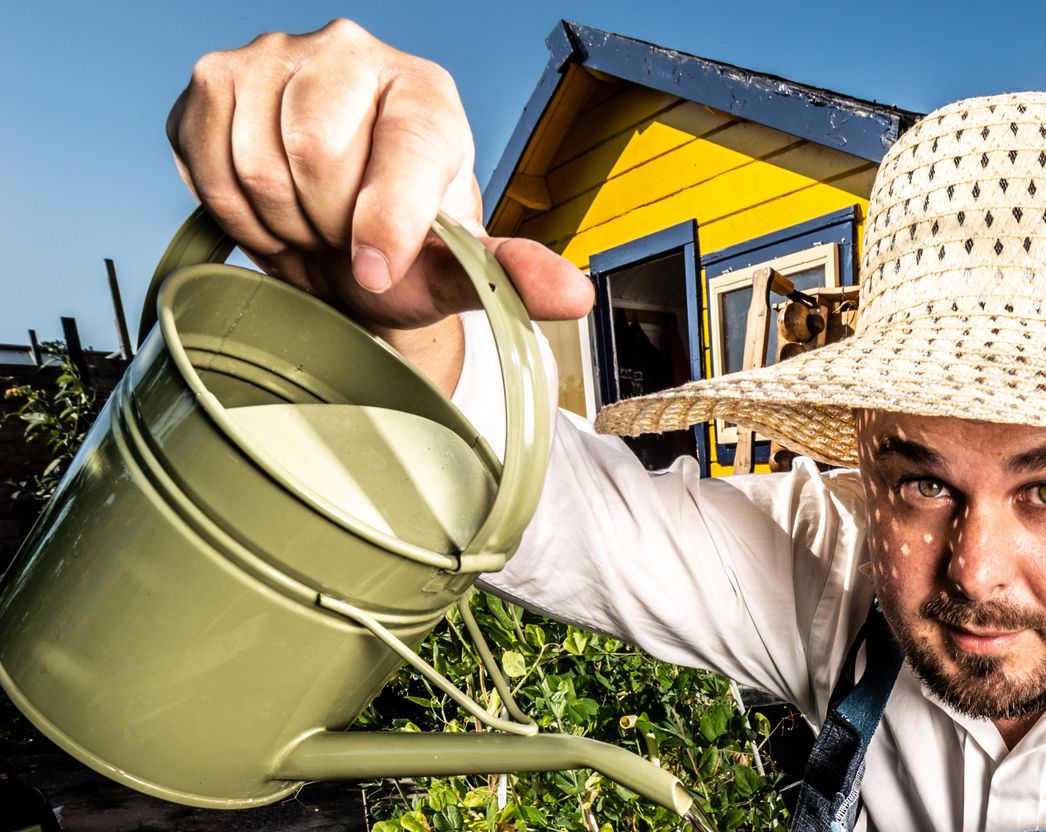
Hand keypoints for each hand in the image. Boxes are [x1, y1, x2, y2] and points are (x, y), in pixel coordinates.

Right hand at [167, 20, 590, 346]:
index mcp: (426, 93)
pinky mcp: (215, 78)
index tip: (378, 272)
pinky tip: (269, 208)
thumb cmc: (403, 246)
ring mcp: (277, 56)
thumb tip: (573, 295)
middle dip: (329, 227)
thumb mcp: (460, 269)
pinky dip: (233, 210)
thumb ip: (513, 276)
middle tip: (345, 240)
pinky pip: (203, 162)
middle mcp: (354, 54)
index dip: (386, 221)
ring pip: (257, 164)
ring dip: (280, 224)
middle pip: (316, 156)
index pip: (403, 146)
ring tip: (311, 225)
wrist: (335, 237)